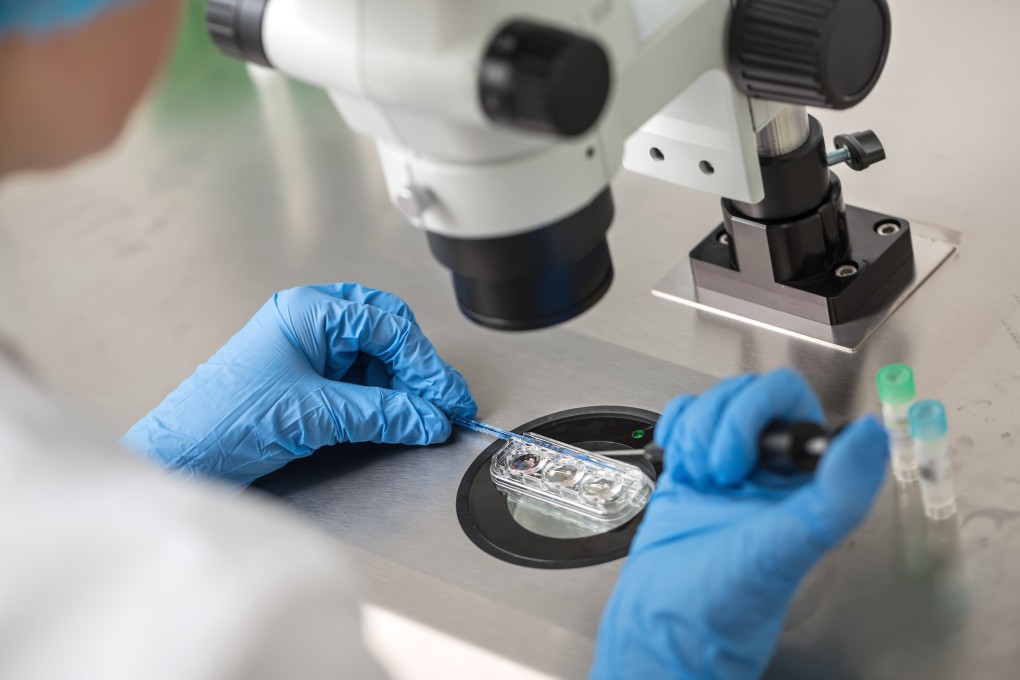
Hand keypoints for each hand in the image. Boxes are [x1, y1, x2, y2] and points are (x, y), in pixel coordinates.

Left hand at [122, 283, 476, 486]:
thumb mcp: (317, 415)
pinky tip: (395, 418)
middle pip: (385, 333)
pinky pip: (356, 379)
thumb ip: (383, 413)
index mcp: (309, 311)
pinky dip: (380, 398)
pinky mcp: (304, 378)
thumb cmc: (226, 420)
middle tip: (443, 402)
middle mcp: (309, 322)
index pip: (387, 328)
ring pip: (373, 357)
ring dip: (401, 386)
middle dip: (417, 368)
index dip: (425, 366)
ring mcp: (306, 349)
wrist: (182, 455)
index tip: (448, 399)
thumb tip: (430, 419)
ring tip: (421, 417)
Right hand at [590, 369, 888, 679]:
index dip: (761, 413)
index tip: (748, 456)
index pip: (794, 401)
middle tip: (720, 473)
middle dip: (722, 425)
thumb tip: (874, 436)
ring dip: (695, 434)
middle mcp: (771, 471)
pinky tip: (681, 466)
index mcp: (806, 482)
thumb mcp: (787, 548)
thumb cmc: (724, 604)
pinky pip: (685, 417)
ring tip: (699, 478)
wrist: (663, 624)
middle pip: (749, 392)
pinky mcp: (692, 469)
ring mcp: (729, 467)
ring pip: (712, 402)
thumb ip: (837, 494)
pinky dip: (676, 431)